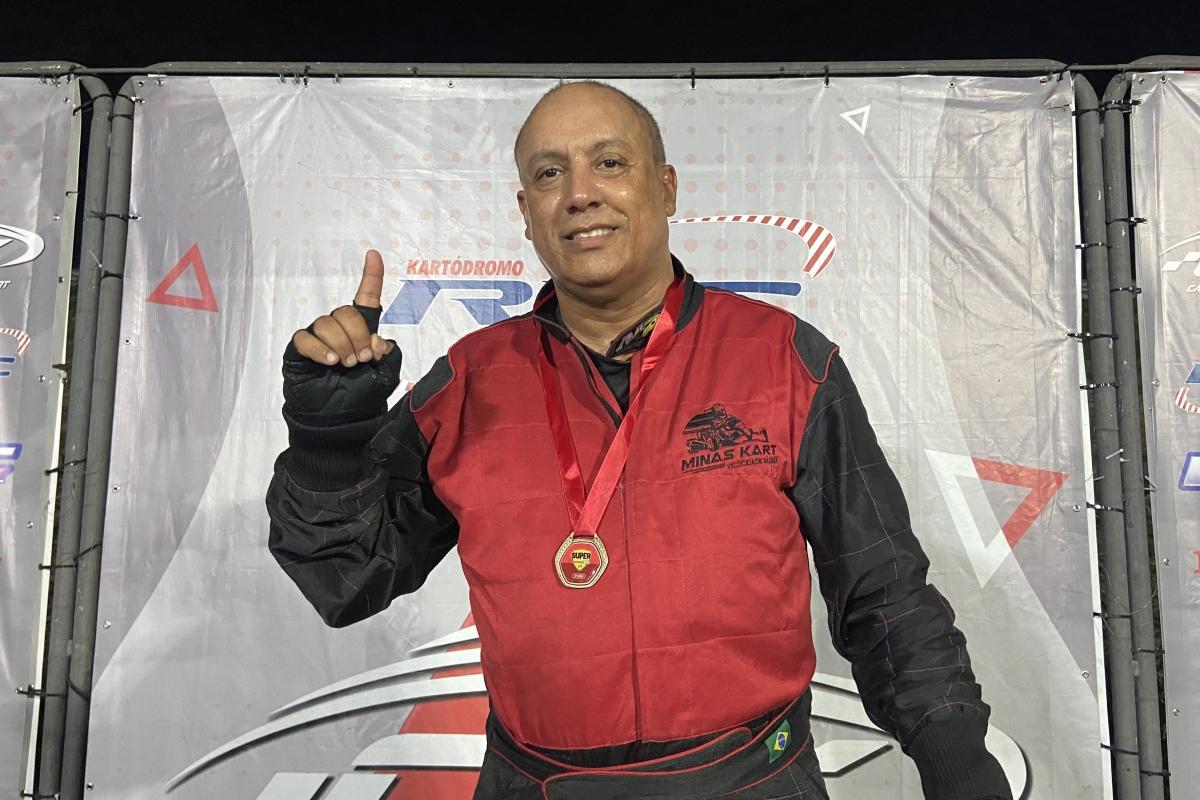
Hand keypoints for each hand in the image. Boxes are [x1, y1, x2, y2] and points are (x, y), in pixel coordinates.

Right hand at [282, 250, 401, 425]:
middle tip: (362, 359)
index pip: (366, 299)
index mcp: (362, 332)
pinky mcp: (300, 350)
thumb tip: (377, 339)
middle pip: (346, 312)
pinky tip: (330, 362)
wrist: (338, 423)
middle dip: (358, 334)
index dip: (371, 276)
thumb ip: (387, 354)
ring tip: (345, 365)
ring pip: (327, 323)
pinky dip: (319, 349)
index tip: (373, 255)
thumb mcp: (385, 376)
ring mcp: (318, 339)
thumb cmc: (361, 399)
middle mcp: (340, 330)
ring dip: (341, 344)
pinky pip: (306, 338)